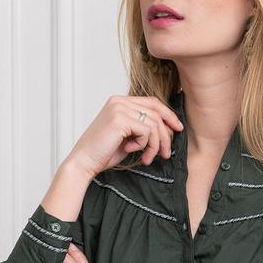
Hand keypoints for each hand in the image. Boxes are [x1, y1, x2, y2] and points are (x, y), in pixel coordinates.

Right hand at [66, 94, 184, 176]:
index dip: (168, 115)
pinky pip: (146, 131)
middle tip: (166, 153)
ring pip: (154, 123)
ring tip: (148, 157)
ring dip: (155, 144)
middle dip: (165, 135)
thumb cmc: (104, 152)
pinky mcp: (119, 119)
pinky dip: (144, 145)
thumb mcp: (129, 136)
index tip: (178, 129)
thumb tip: (170, 128)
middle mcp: (119, 101)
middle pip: (156, 112)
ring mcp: (118, 108)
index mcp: (120, 102)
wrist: (84, 161)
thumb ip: (144, 127)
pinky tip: (131, 150)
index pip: (152, 102)